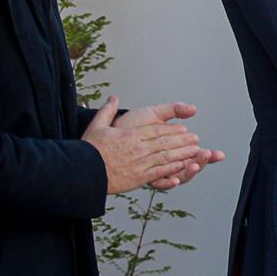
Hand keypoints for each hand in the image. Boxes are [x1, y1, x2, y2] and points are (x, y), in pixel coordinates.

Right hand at [82, 97, 217, 194]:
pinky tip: (182, 166)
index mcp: (129, 136)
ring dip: (182, 154)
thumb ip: (108, 111)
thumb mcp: (97, 126)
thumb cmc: (89, 149)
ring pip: (166, 157)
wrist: (81, 172)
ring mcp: (139, 164)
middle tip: (195, 138)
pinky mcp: (138, 178)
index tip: (183, 129)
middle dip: (182, 141)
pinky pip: (159, 172)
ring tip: (195, 151)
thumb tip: (114, 97)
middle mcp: (137, 149)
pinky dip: (172, 169)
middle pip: (164, 143)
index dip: (171, 130)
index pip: (156, 131)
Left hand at [112, 101, 226, 189]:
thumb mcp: (155, 113)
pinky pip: (159, 182)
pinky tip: (175, 179)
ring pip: (179, 176)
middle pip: (191, 167)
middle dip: (202, 163)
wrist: (110, 132)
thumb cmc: (130, 124)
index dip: (209, 156)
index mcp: (173, 148)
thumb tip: (193, 109)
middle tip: (207, 157)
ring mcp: (156, 168)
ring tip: (194, 165)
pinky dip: (169, 182)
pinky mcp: (144, 174)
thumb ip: (174, 109)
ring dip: (188, 172)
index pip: (196, 154)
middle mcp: (167, 160)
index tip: (218, 154)